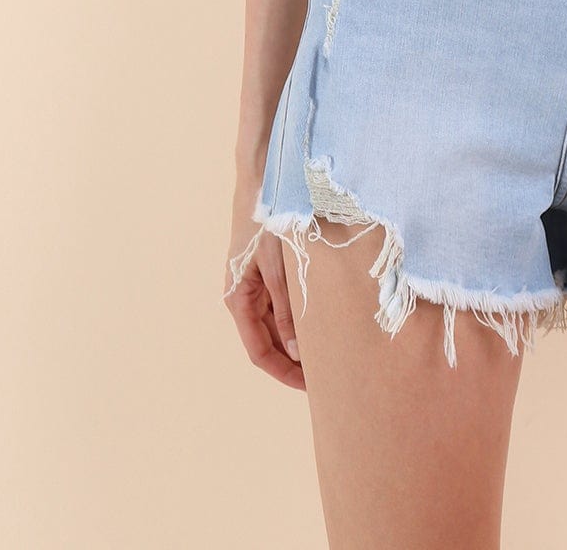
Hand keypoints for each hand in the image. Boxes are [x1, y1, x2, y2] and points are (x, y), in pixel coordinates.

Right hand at [222, 179, 306, 390]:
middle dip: (294, 359)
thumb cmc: (268, 219)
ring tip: (329, 349)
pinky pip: (281, 302)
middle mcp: (243, 294)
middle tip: (326, 374)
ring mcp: (254, 281)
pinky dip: (299, 315)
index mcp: (238, 298)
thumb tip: (296, 351)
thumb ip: (288, 308)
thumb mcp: (279, 266)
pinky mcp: (266, 268)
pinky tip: (322, 318)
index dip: (284, 373)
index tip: (310, 388)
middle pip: (268, 340)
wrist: (264, 177)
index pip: (259, 352)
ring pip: (276, 322)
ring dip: (297, 337)